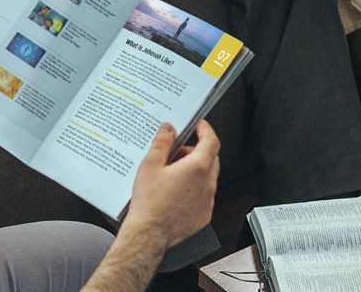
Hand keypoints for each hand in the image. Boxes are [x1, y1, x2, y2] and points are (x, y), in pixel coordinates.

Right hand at [124, 121, 219, 247]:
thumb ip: (162, 143)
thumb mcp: (150, 164)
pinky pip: (204, 195)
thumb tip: (168, 130)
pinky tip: (175, 193)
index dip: (206, 130)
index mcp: (197, 168)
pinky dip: (194, 189)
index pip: (211, 141)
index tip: (200, 126)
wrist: (148, 235)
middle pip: (210, 158)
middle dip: (195, 151)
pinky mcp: (204, 215)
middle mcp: (207, 184)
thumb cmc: (149, 203)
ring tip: (171, 175)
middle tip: (176, 154)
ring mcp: (207, 201)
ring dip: (194, 171)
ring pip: (207, 178)